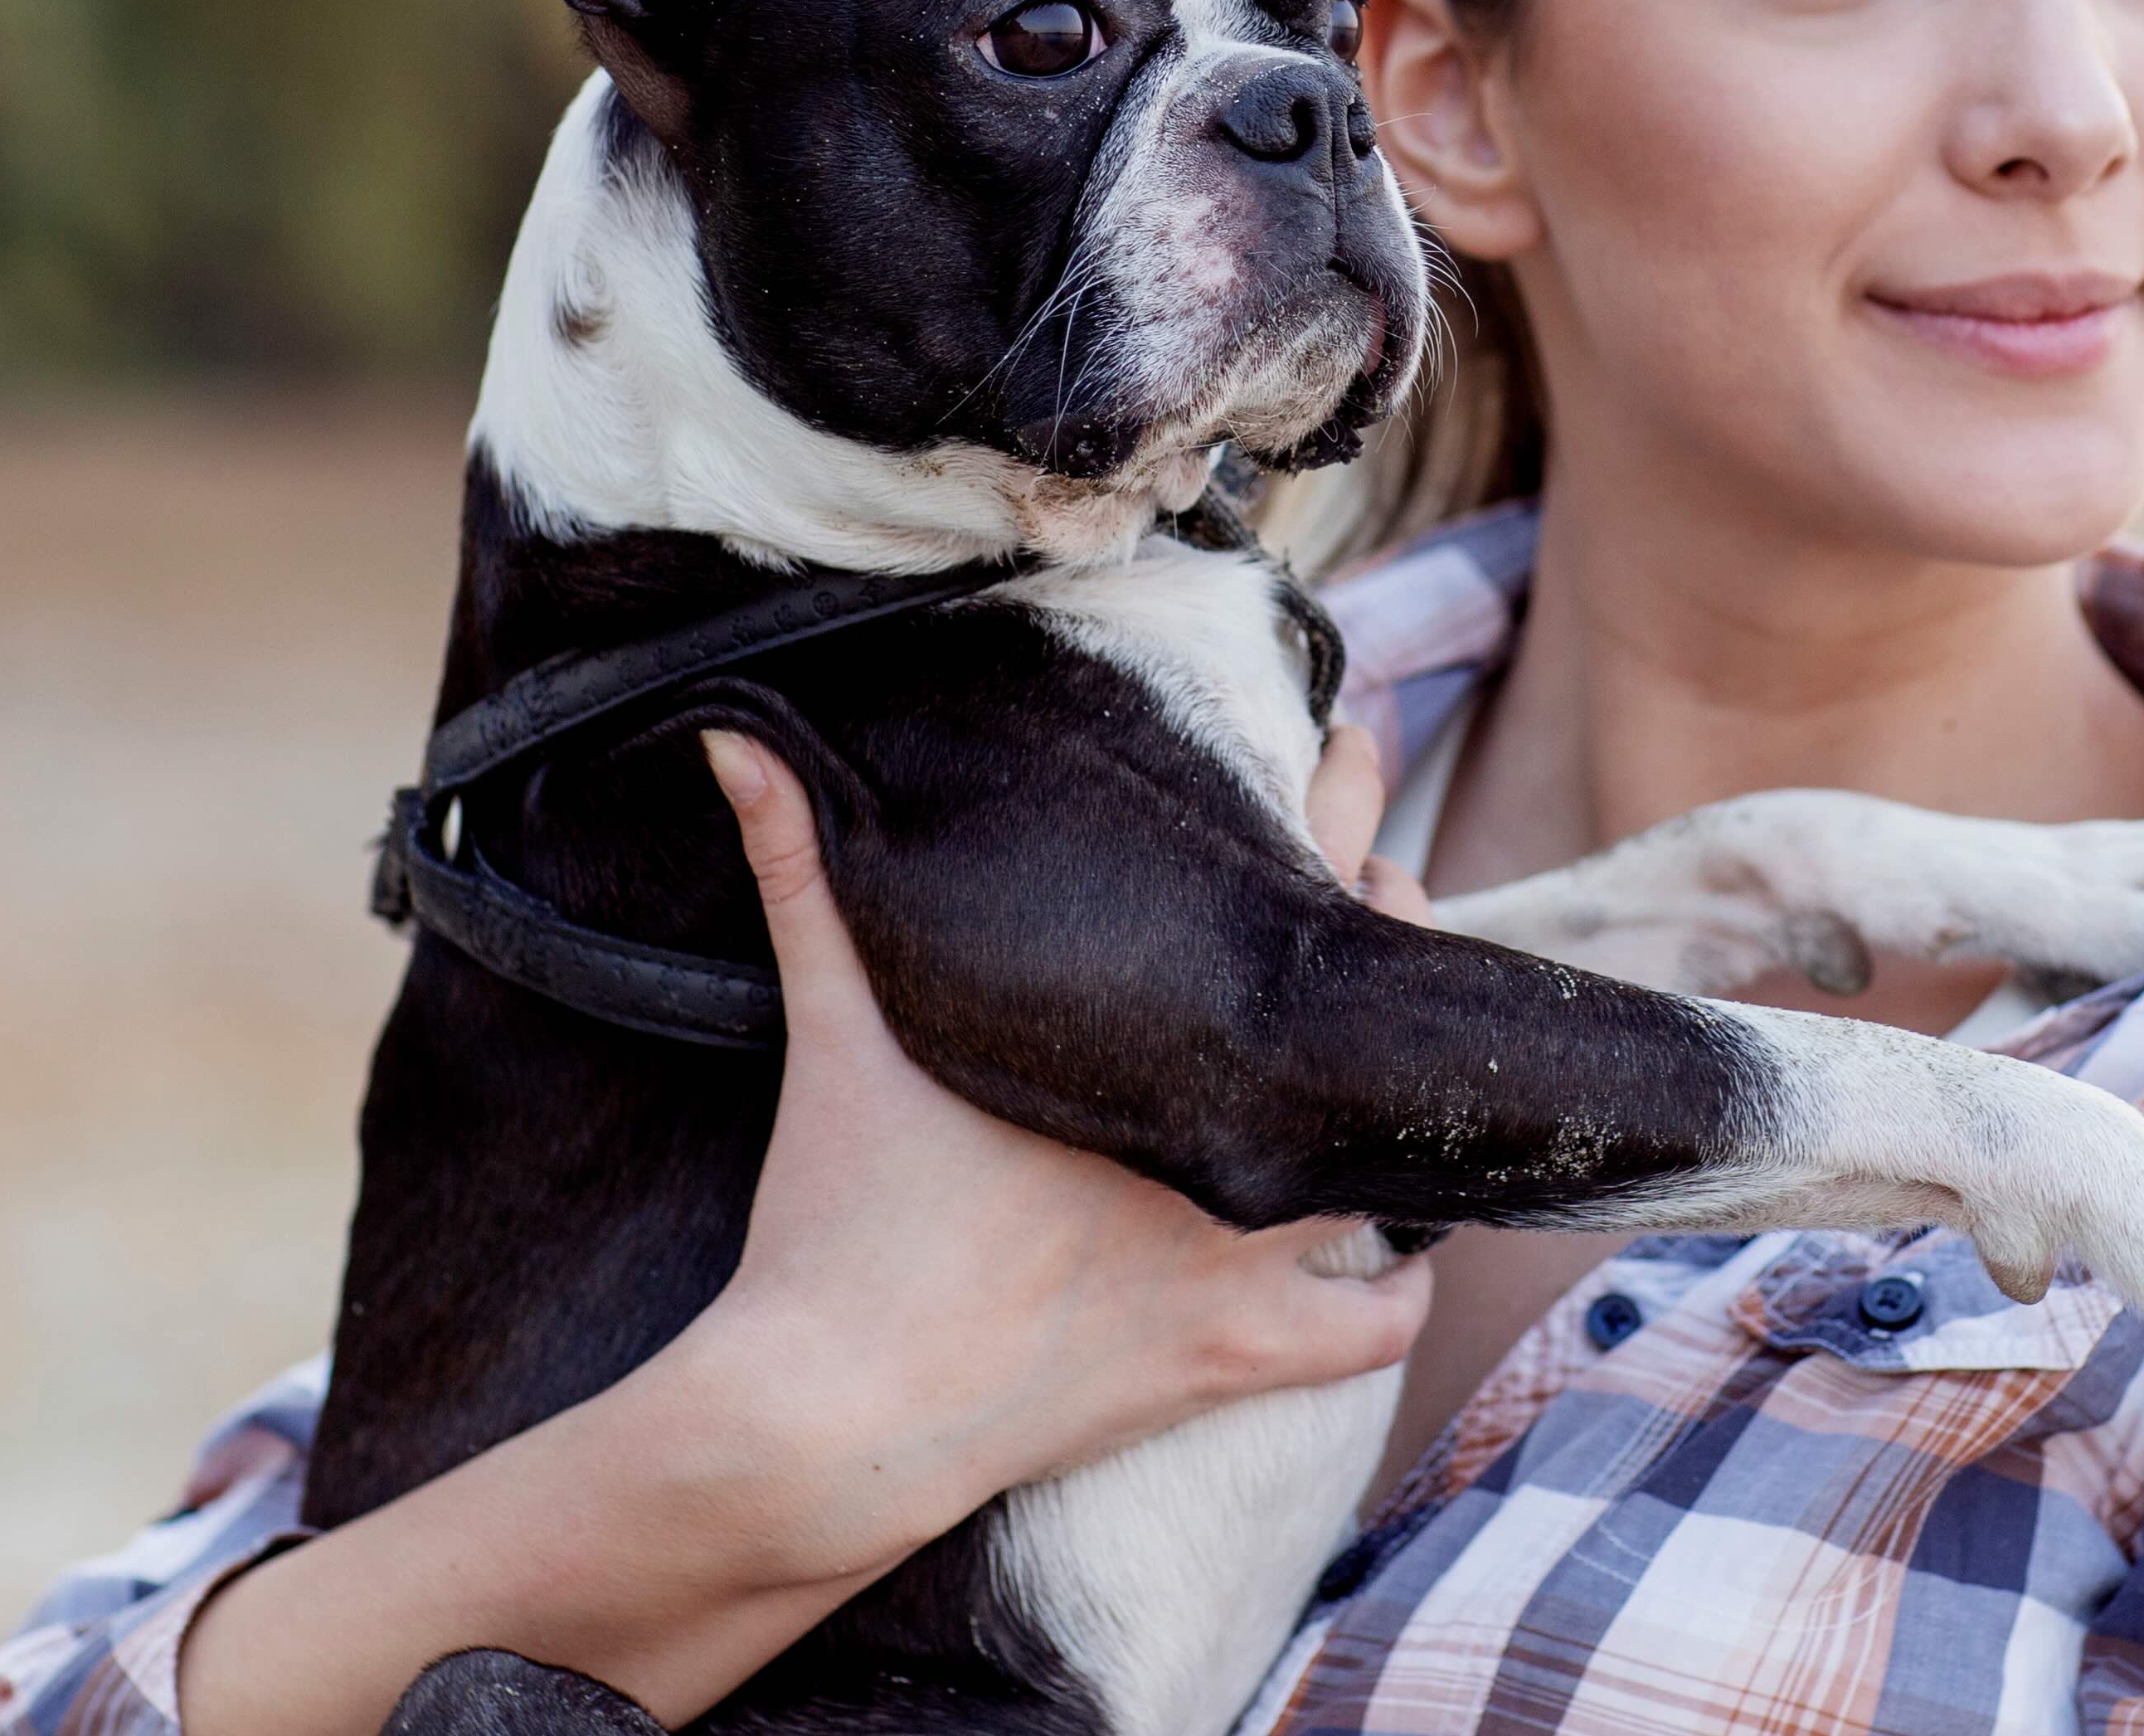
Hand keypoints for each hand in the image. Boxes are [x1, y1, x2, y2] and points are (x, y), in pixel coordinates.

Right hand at [180, 724, 1428, 1735]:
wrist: (833, 1410)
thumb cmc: (839, 1209)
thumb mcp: (831, 1019)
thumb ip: (797, 865)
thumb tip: (734, 733)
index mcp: (1148, 1033)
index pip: (1292, 873)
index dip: (1343, 796)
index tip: (1354, 751)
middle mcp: (1221, 1139)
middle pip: (1371, 1000)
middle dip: (1387, 930)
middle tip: (1382, 892)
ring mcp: (1242, 1256)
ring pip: (1399, 1163)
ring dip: (1409, 1106)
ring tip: (1402, 1060)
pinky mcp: (1234, 1358)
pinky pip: (1374, 1329)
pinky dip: (1400, 1291)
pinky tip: (1401, 1254)